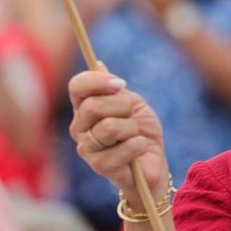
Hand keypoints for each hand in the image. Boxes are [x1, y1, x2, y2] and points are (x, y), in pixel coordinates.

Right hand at [68, 67, 169, 202]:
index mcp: (84, 109)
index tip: (121, 84)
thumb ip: (114, 89)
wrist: (152, 164)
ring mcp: (87, 149)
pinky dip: (139, 145)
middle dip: (123, 107)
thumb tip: (98, 64)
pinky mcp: (100, 166)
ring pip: (110, 127)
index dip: (99, 81)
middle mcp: (79, 128)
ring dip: (132, 128)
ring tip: (134, 136)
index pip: (77, 86)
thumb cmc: (141, 133)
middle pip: (93, 105)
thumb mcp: (133, 105)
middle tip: (132, 116)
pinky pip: (126, 146)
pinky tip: (138, 152)